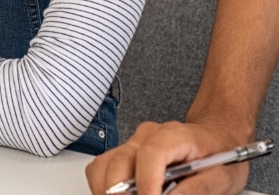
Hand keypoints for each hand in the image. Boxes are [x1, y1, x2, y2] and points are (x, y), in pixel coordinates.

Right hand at [86, 120, 251, 194]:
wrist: (216, 137)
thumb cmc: (221, 154)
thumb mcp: (224, 177)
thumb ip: (199, 189)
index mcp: (173, 136)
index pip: (151, 156)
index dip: (147, 184)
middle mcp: (146, 136)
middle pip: (120, 162)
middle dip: (121, 194)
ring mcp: (132, 143)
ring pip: (104, 165)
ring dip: (108, 191)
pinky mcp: (125, 153)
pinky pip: (102, 168)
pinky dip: (103, 187)